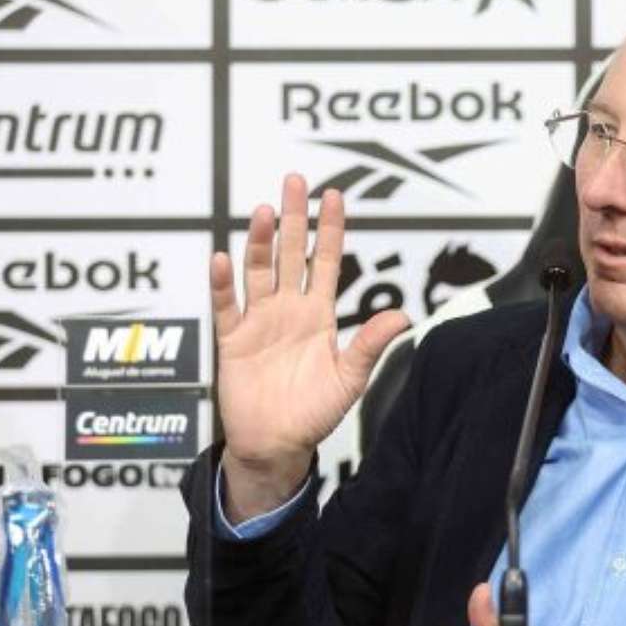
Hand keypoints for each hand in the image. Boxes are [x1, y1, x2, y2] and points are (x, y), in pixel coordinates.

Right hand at [212, 174, 409, 519]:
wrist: (277, 445)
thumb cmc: (314, 413)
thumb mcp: (349, 378)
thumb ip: (370, 345)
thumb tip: (403, 316)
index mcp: (318, 315)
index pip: (325, 261)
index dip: (329, 230)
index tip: (334, 196)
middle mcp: (288, 310)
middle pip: (289, 254)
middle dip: (292, 218)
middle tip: (294, 181)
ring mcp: (258, 321)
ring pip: (258, 271)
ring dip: (257, 241)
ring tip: (261, 210)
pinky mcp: (233, 340)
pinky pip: (226, 306)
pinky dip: (222, 284)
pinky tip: (222, 259)